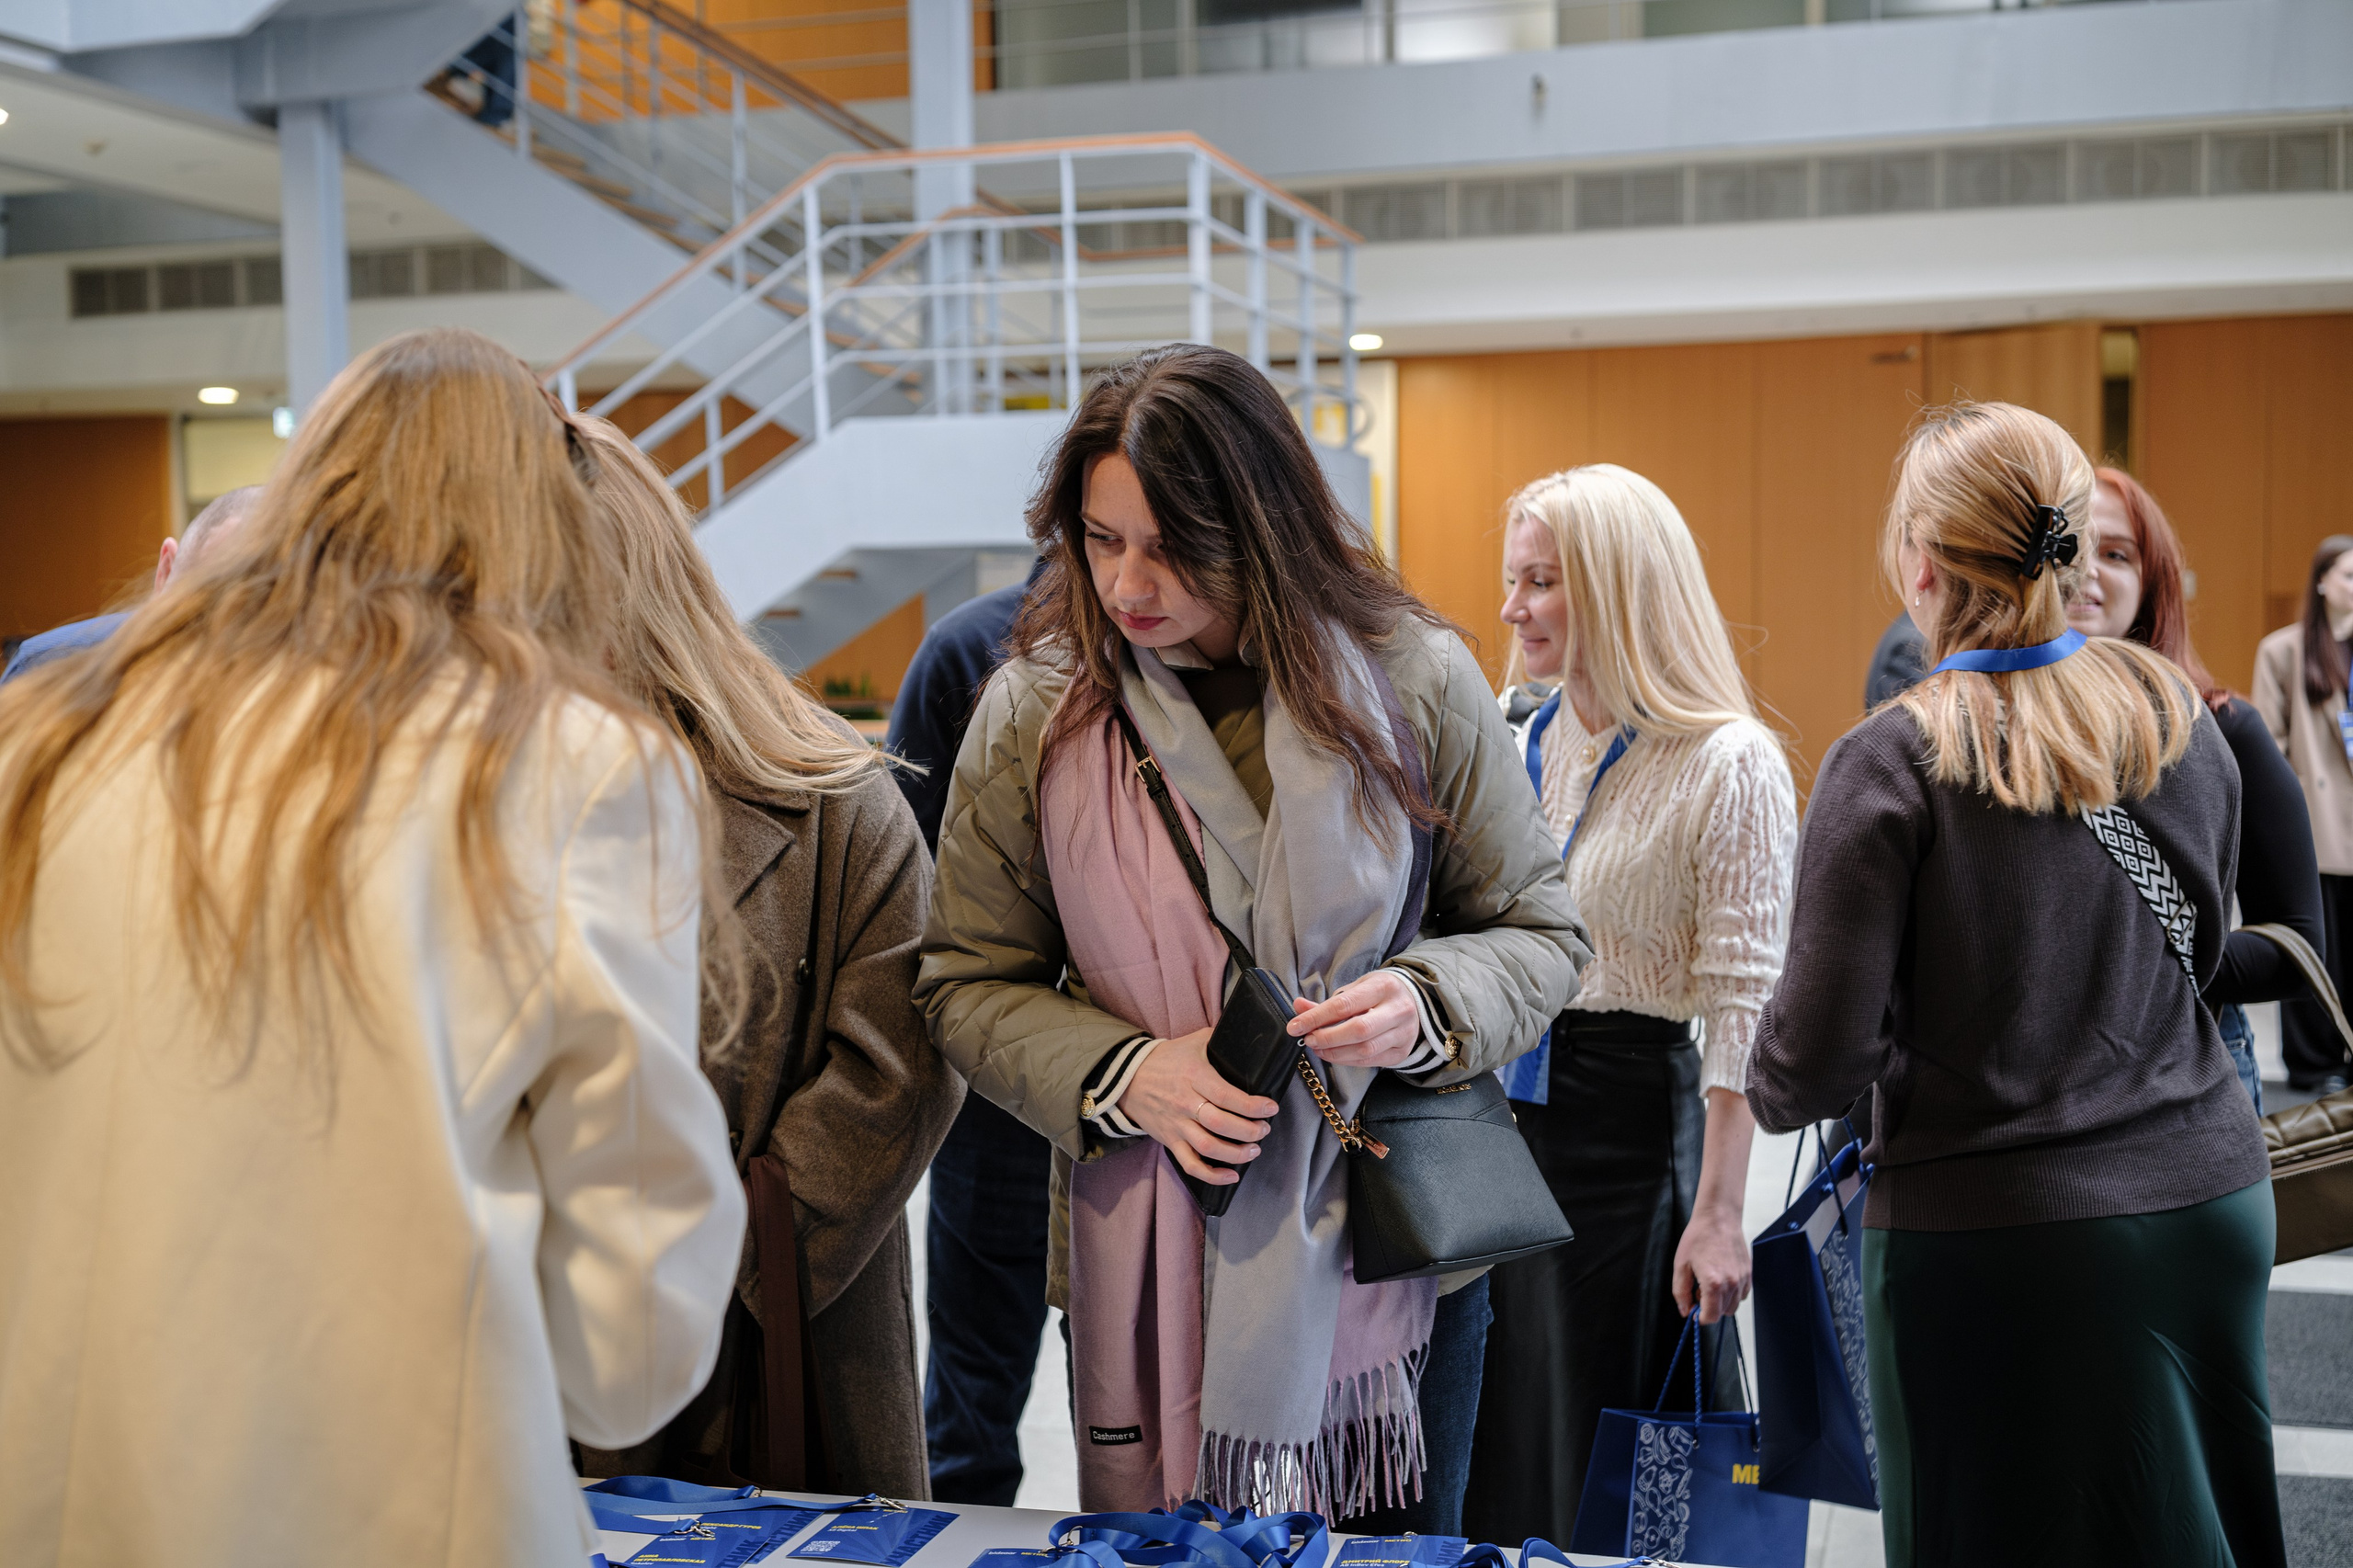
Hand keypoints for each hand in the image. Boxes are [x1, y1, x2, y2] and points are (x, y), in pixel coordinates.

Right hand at [1121, 1026, 1281, 1185]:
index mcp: (1194, 1076)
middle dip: (1250, 1131)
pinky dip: (1212, 1175)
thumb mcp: (1194, 1041)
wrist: (1128, 1078)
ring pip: (1208, 1147)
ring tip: (1254, 1149)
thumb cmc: (1167, 1059)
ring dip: (1236, 1154)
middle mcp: (1185, 1102)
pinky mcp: (1170, 1140)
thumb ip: (1220, 1039)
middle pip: (1221, 1124)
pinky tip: (1231, 1176)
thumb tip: (1250, 1034)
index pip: (1227, 1095)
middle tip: (1264, 1129)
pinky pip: (1190, 1164)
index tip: (1270, 1108)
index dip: (1252, 1106)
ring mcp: (1177, 1124)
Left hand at [1285, 970, 1422, 1068]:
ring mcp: (1404, 1033)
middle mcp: (1398, 1010)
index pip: (1345, 1004)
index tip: (1295, 1026)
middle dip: (1327, 1038)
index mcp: (1383, 987)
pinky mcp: (1402, 1052)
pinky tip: (1334, 1054)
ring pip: (1365, 1050)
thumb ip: (1328, 1002)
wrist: (1414, 1001)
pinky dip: (1347, 1060)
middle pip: (1358, 1030)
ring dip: (1335, 1053)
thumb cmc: (1379, 993)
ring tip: (1318, 1048)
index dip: (1316, 1018)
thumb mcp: (1356, 988)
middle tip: (1308, 1040)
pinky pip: (1370, 1061)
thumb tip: (1298, 1007)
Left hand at [1672, 1203, 1752, 1324]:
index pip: (1711, 1317)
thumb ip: (1681, 1292)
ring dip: (1721, 1301)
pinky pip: (1742, 1294)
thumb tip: (1685, 1310)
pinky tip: (1722, 1279)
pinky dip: (1732, 1293)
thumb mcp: (1681, 1265)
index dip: (1700, 1318)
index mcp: (1713, 1283)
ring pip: (1733, 1305)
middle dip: (1709, 1309)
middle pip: (1723, 1313)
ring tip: (1710, 1283)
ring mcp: (1743, 1279)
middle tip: (1698, 1292)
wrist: (1718, 1217)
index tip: (1693, 1312)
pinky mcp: (1749, 1273)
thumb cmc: (1699, 1237)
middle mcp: (1732, 1283)